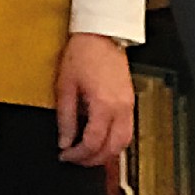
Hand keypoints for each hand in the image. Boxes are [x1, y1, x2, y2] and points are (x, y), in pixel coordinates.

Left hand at [54, 32, 135, 167]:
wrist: (101, 34)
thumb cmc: (82, 54)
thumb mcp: (65, 86)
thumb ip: (65, 118)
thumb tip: (64, 140)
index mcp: (103, 105)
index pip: (93, 142)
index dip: (78, 155)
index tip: (65, 156)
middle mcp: (120, 108)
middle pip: (112, 148)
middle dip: (93, 159)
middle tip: (76, 160)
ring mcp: (129, 105)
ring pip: (124, 142)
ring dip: (107, 153)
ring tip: (88, 154)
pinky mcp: (130, 101)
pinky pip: (127, 130)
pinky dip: (115, 141)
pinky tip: (101, 140)